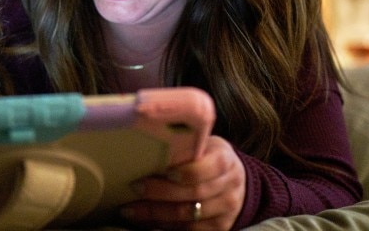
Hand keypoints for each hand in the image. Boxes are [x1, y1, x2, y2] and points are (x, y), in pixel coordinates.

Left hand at [120, 135, 245, 229]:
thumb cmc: (211, 158)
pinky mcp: (220, 228)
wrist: (237, 181)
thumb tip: (146, 148)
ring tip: (131, 209)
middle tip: (134, 188)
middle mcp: (229, 186)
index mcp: (224, 161)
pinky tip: (146, 220)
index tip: (155, 172)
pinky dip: (164, 226)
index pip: (200, 170)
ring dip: (156, 214)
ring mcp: (226, 209)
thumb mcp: (206, 146)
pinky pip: (189, 230)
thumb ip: (186, 147)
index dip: (178, 173)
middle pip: (192, 194)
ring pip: (188, 216)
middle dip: (159, 194)